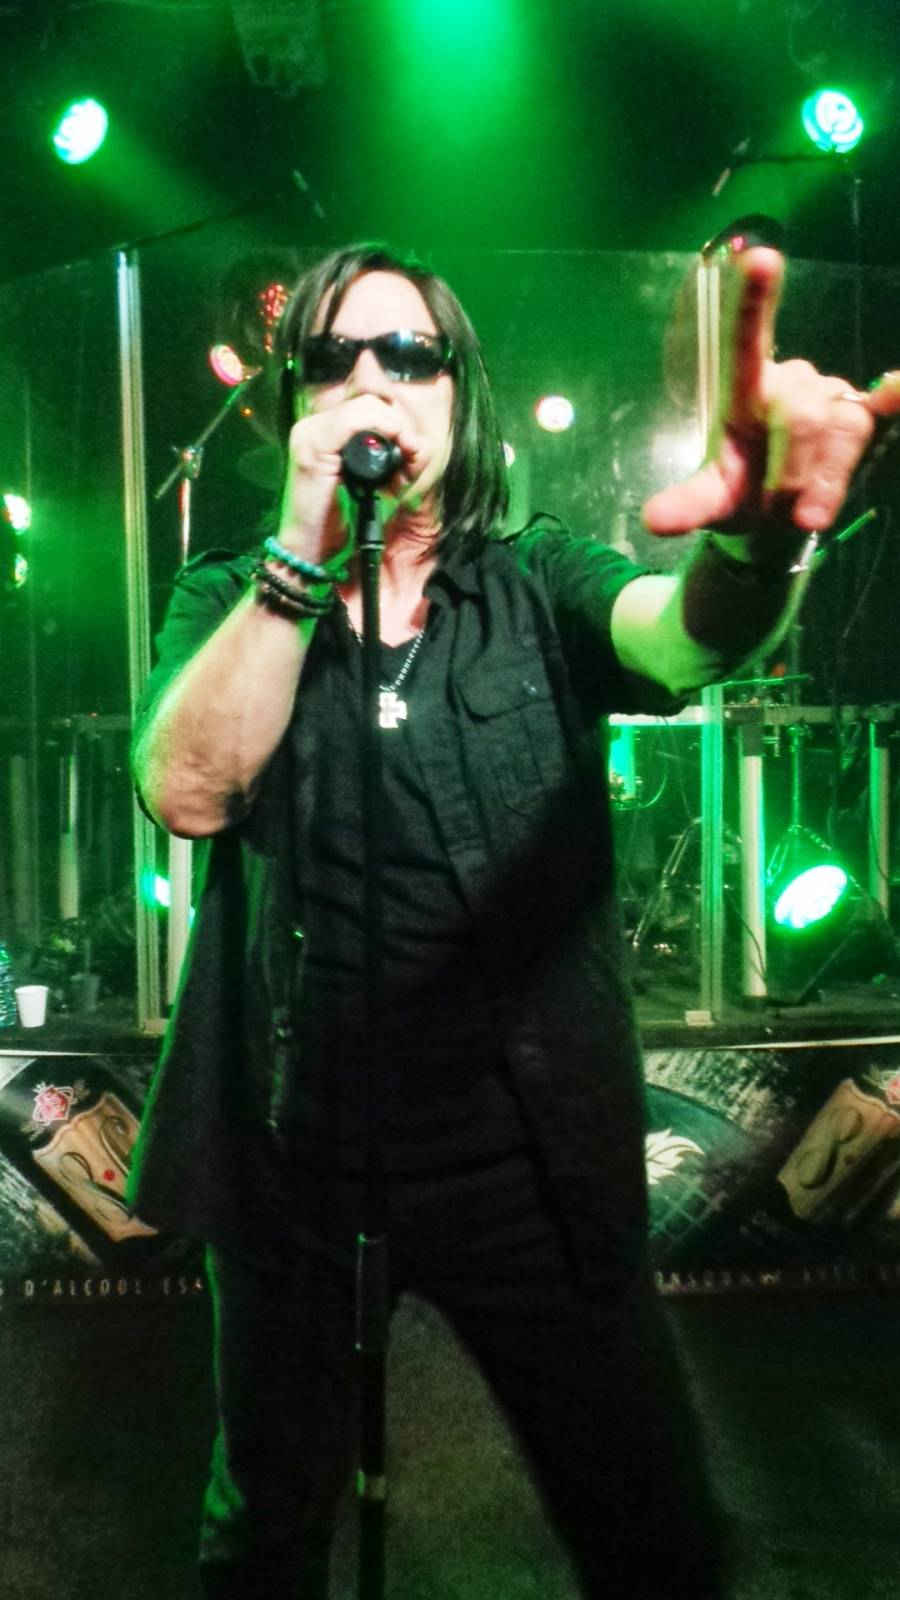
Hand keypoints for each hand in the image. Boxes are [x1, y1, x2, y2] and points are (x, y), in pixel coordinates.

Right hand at [279, 396, 436, 565]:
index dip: (396, 422)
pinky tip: (390, 448)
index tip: (410, 450)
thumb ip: (404, 463)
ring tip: (402, 454)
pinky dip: (378, 429)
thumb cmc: (344, 520)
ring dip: (393, 427)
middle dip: (399, 425)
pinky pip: (350, 421)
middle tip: (409, 454)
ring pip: (364, 406)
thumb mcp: (383, 487)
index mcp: (328, 431)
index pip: (370, 406)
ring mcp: (309, 433)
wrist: (312, 549)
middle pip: (370, 402)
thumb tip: (421, 441)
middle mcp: (315, 425)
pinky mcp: (311, 447)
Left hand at [642, 247, 899, 541]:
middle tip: (777, 511)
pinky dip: (895, 398)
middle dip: (790, 472)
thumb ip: (687, 506)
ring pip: (843, 428)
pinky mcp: (865, 415)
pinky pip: (883, 405)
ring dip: (826, 481)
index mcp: (745, 392)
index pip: (746, 340)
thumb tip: (652, 521)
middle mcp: (790, 382)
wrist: (779, 520)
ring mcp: (831, 397)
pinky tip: (894, 390)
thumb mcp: (710, 504)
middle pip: (800, 414)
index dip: (753, 302)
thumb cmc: (740, 497)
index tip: (761, 258)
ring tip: (805, 514)